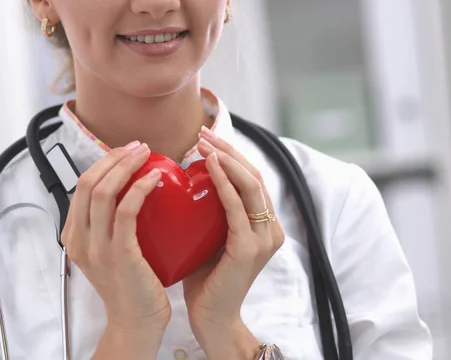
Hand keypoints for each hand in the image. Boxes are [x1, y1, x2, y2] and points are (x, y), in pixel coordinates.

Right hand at [61, 141, 170, 331]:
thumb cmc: (130, 285)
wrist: (136, 321)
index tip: (125, 152)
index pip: (82, 187)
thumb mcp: (109, 251)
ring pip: (103, 191)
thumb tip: (129, 190)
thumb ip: (108, 224)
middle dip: (113, 158)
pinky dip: (140, 188)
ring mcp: (96, 247)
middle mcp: (79, 239)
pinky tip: (155, 178)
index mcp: (74, 236)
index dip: (103, 163)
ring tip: (146, 154)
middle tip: (137, 147)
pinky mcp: (118, 253)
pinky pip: (127, 210)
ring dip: (126, 166)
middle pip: (88, 183)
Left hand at [183, 127, 284, 343]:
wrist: (211, 317)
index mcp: (263, 224)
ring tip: (204, 144)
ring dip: (227, 159)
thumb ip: (206, 212)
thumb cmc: (204, 277)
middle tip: (202, 134)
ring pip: (251, 185)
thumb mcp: (208, 236)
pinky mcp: (250, 249)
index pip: (251, 179)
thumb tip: (180, 180)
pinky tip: (208, 165)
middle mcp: (270, 228)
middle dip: (229, 150)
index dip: (231, 154)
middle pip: (254, 175)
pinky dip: (224, 183)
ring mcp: (264, 238)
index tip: (205, 138)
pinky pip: (237, 208)